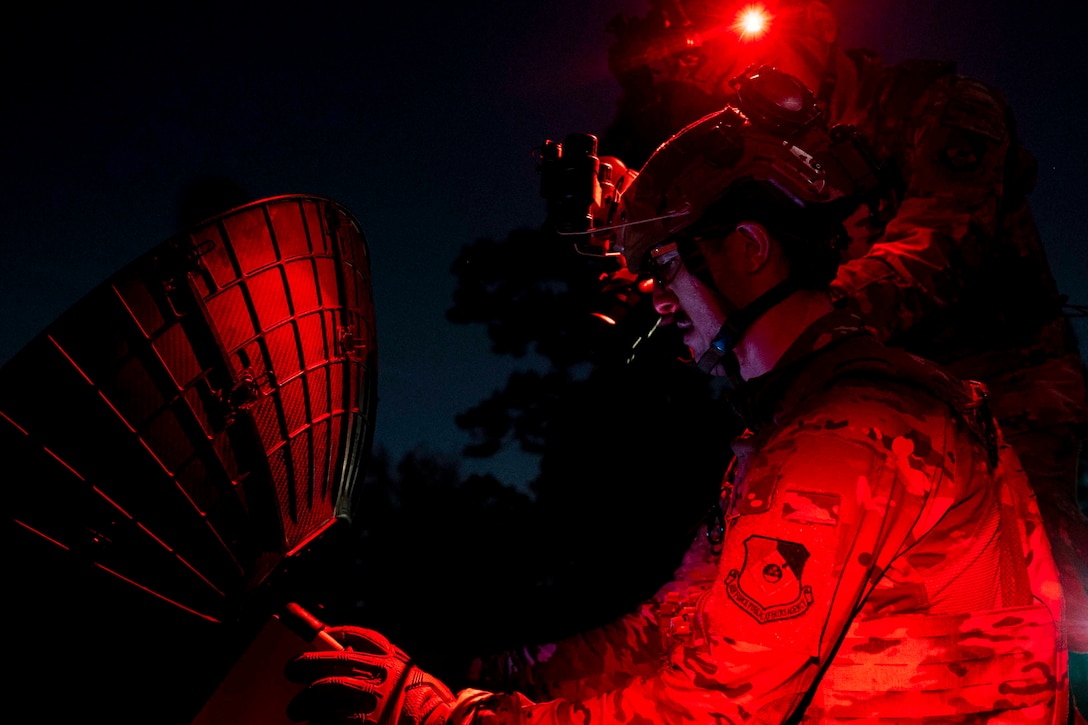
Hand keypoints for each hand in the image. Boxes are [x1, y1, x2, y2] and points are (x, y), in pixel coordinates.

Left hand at [284, 625, 454, 724]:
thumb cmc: (426, 707)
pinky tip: (315, 724)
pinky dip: (317, 722)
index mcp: (391, 661)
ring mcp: (366, 701)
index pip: (357, 636)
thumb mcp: (409, 678)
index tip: (320, 633)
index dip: (334, 632)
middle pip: (329, 662)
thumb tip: (349, 658)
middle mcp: (376, 676)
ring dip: (303, 702)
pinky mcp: (358, 723)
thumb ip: (383, 668)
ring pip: (321, 692)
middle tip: (292, 670)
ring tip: (296, 710)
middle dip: (304, 664)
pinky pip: (326, 720)